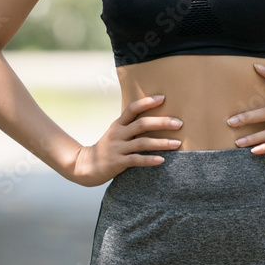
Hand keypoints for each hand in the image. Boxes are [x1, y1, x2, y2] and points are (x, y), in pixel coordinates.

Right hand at [67, 95, 181, 186]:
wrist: (86, 166)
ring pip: (143, 143)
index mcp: (118, 124)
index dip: (147, 102)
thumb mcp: (116, 133)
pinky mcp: (118, 162)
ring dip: (162, 143)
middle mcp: (118, 134)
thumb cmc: (108, 147)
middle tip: (179, 123)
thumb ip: (131, 126)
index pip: (132, 108)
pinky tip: (162, 160)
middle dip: (162, 122)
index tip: (163, 98)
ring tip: (177, 144)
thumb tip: (155, 118)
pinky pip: (136, 160)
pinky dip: (150, 160)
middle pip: (142, 124)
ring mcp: (118, 148)